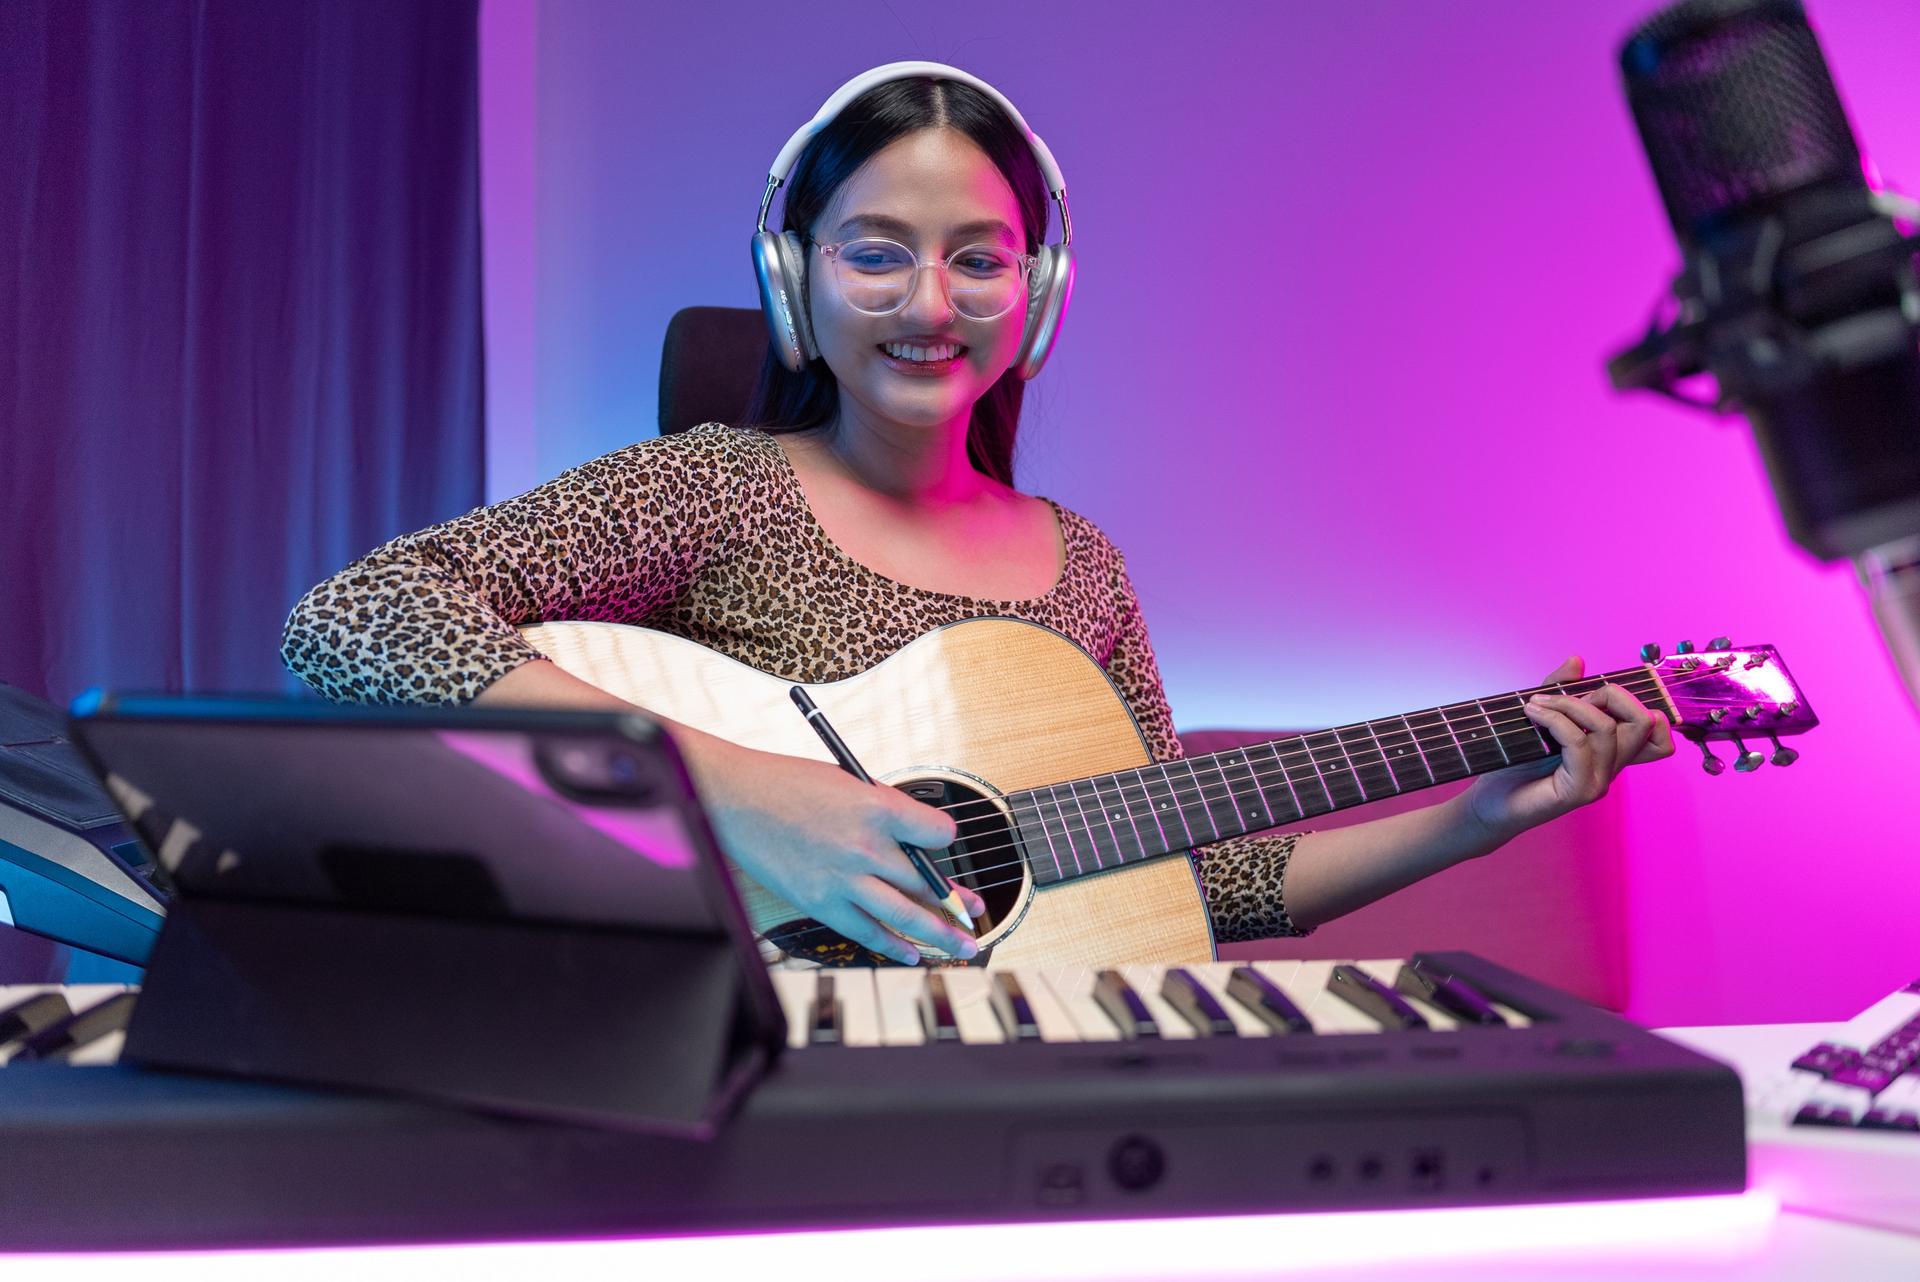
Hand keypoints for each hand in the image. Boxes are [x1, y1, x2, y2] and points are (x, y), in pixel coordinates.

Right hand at [677, 736, 985, 964]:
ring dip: (940, 934)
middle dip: (957, 901)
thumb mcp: (848, 782)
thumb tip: (911, 838)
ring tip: (964, 946)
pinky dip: (893, 945)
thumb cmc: (788, 784)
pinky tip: (912, 953)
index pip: (938, 832)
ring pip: (906, 915)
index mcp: (878, 806)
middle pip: (927, 881)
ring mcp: (844, 879)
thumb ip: (882, 811)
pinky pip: (867, 931)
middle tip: (976, 913)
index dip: (946, 838)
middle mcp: (867, 846)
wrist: (735, 800)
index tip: (945, 843)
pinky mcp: (821, 903)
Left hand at [1464, 655, 1675, 845]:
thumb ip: (1561, 689)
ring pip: (1608, 728)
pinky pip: (1579, 743)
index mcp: (1611, 750)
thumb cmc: (1514, 763)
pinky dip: (1555, 719)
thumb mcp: (1540, 716)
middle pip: (1645, 721)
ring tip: (1535, 704)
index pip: (1657, 729)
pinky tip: (1532, 713)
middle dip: (1610, 694)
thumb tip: (1577, 660)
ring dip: (1568, 703)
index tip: (1590, 695)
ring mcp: (1599, 780)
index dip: (1633, 700)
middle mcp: (1612, 766)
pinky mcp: (1579, 791)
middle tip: (1565, 697)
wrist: (1489, 802)